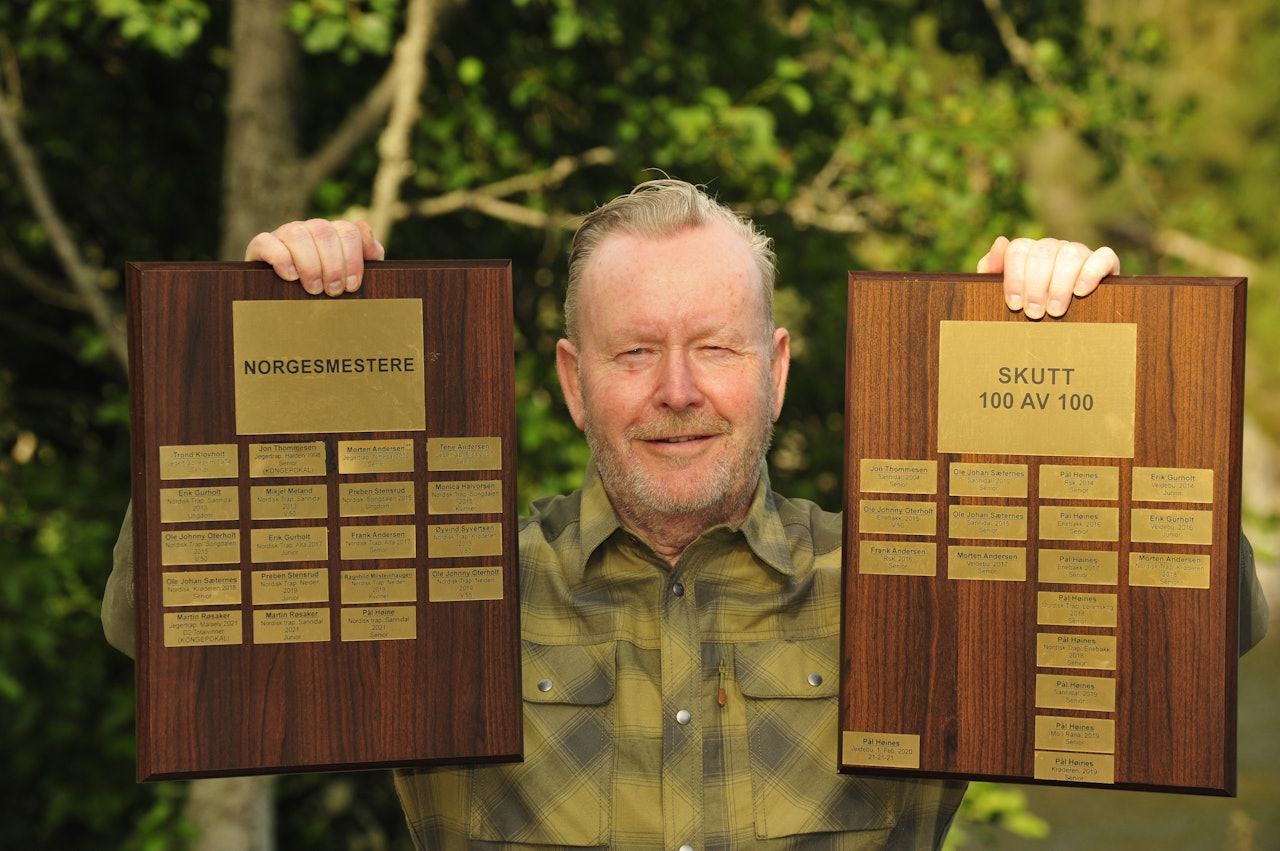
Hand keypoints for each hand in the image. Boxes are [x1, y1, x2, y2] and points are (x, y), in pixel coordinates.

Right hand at [245, 219, 384, 295]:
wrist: (288, 306)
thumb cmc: (327, 288)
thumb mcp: (352, 275)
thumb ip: (368, 254)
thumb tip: (364, 227)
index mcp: (333, 233)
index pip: (348, 231)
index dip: (353, 259)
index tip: (352, 286)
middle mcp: (309, 229)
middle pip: (324, 232)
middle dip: (332, 265)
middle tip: (333, 291)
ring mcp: (284, 234)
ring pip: (297, 234)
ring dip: (309, 263)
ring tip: (313, 289)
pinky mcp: (261, 246)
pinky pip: (267, 241)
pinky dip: (281, 259)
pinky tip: (290, 276)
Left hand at [976, 236, 1119, 318]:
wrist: (1062, 333)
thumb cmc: (1028, 310)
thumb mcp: (1005, 295)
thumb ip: (992, 270)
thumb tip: (1001, 242)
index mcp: (1029, 252)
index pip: (1018, 249)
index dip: (1014, 276)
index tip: (1014, 304)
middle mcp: (1054, 248)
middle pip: (1043, 252)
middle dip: (1036, 285)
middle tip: (1033, 314)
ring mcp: (1080, 253)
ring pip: (1071, 253)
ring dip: (1060, 284)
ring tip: (1054, 311)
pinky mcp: (1106, 263)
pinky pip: (1103, 256)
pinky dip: (1091, 272)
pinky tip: (1080, 292)